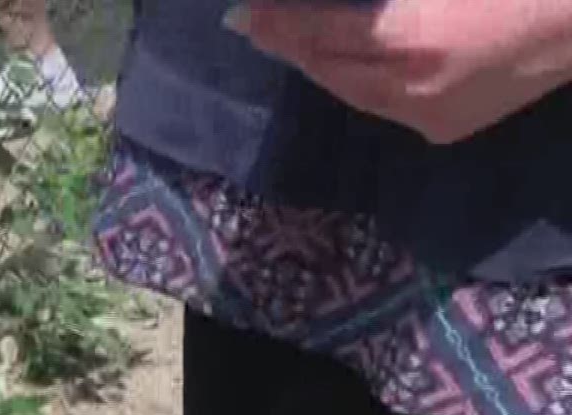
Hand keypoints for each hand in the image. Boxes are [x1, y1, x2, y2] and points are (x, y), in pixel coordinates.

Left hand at [227, 0, 571, 143]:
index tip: (242, 15)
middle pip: (327, 70)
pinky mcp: (446, 129)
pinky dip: (358, 84)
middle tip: (255, 26)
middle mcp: (410, 89)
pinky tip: (345, 66)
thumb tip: (343, 8)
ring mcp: (428, 116)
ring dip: (319, 67)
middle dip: (289, 47)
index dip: (278, 23)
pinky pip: (383, 107)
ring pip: (351, 94)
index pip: (320, 33)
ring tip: (291, 43)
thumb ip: (383, 2)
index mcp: (411, 39)